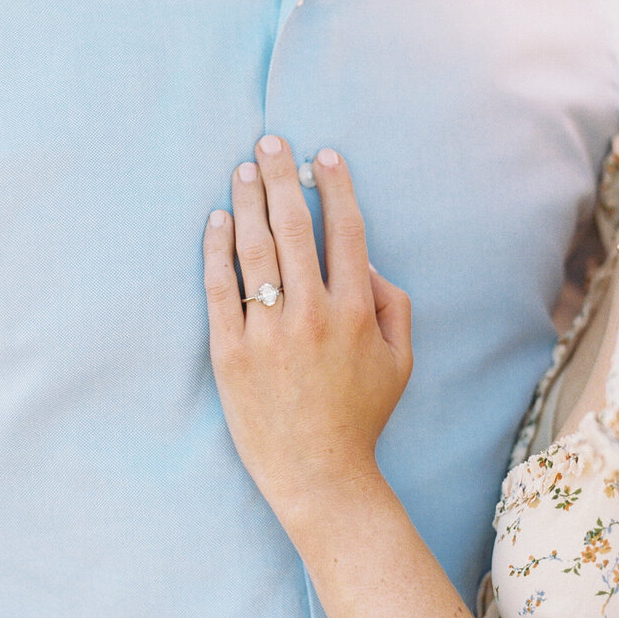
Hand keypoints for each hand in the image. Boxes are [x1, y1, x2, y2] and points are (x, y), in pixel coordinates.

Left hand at [203, 136, 412, 521]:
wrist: (318, 474)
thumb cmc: (362, 416)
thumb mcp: (400, 360)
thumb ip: (394, 305)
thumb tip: (369, 261)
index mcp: (356, 312)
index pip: (345, 232)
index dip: (336, 187)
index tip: (324, 156)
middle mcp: (312, 315)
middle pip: (294, 228)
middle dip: (283, 178)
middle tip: (271, 143)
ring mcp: (267, 333)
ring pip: (254, 250)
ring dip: (248, 201)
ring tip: (243, 170)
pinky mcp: (230, 352)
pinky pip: (220, 289)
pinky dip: (217, 249)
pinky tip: (218, 220)